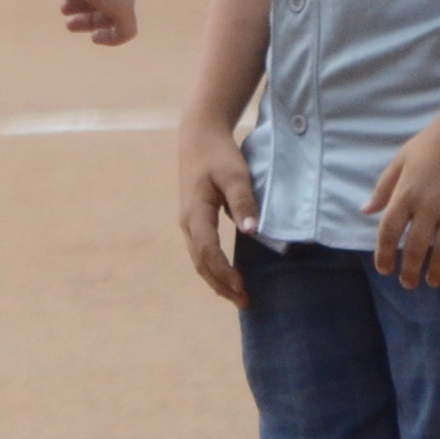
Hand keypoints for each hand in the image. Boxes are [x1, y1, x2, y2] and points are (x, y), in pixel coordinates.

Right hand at [175, 127, 254, 307]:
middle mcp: (187, 222)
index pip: (207, 251)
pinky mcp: (195, 221)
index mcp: (195, 212)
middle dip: (221, 284)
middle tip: (245, 302)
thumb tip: (251, 230)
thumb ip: (243, 201)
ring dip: (217, 280)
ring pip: (199, 260)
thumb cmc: (219, 154)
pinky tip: (227, 278)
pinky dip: (213, 269)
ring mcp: (189, 222)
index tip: (242, 287)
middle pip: (201, 262)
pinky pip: (201, 252)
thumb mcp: (235, 174)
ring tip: (238, 296)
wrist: (199, 136)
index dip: (224, 272)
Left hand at [361, 115, 439, 286]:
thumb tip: (365, 211)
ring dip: (438, 271)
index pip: (388, 232)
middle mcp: (428, 206)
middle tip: (408, 284)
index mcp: (405, 193)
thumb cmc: (433, 141)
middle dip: (410, 271)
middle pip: (415, 248)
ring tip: (434, 282)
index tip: (385, 269)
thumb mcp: (401, 159)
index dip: (383, 254)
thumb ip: (383, 188)